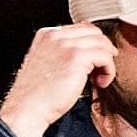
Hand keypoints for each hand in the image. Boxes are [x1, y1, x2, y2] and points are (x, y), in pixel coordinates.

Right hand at [0, 24, 117, 136]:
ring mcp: (66, 44)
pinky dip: (109, 70)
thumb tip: (85, 55)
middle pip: (94, 32)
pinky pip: (105, 56)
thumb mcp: (46, 64)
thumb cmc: (36, 94)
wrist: (28, 107)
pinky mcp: (77, 57)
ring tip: (99, 79)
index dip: (92, 45)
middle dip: (102, 50)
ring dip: (106, 62)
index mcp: (47, 35)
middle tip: (101, 69)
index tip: (96, 61)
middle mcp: (56, 35)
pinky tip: (100, 83)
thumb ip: (61, 54)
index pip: (81, 29)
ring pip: (102, 43)